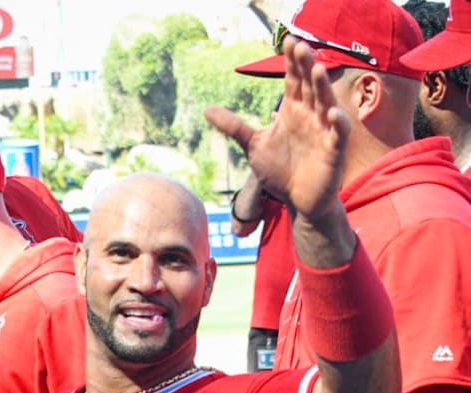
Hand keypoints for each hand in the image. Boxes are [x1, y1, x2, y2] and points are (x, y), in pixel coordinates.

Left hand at [206, 36, 350, 223]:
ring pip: (326, 105)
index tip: (288, 40)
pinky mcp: (333, 152)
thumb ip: (234, 126)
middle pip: (310, 86)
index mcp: (293, 111)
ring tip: (317, 70)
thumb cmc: (279, 170)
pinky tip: (332, 114)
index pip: (293, 80)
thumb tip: (207, 110)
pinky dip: (337, 124)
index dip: (292, 62)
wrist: (296, 200)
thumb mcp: (253, 145)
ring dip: (323, 88)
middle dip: (307, 66)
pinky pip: (337, 135)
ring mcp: (324, 133)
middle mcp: (310, 116)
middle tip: (301, 46)